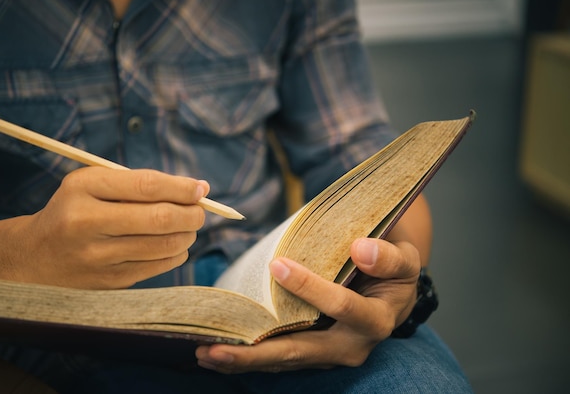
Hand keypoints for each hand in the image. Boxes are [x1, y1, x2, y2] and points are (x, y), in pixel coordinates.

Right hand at [4, 167, 208, 288]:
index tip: (201, 189)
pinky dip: (176, 254)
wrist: (33, 257)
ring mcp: (97, 257)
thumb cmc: (74, 210)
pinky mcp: (107, 281)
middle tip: (200, 211)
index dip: (181, 188)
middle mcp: (86, 222)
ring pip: (164, 245)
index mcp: (83, 188)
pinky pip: (157, 267)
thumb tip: (196, 189)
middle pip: (159, 219)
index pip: (146, 186)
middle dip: (192, 214)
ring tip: (188, 227)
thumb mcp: (92, 184)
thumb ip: (138, 182)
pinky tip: (174, 245)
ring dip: (187, 234)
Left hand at [195, 236, 419, 372]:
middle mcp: (353, 346)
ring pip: (285, 360)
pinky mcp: (314, 353)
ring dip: (245, 359)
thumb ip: (387, 255)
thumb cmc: (394, 268)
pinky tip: (218, 353)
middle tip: (217, 347)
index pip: (343, 305)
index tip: (278, 265)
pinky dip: (250, 357)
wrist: (395, 291)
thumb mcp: (403, 257)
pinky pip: (281, 357)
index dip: (312, 288)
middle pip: (302, 351)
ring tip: (206, 353)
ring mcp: (331, 353)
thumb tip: (360, 249)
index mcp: (377, 319)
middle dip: (258, 351)